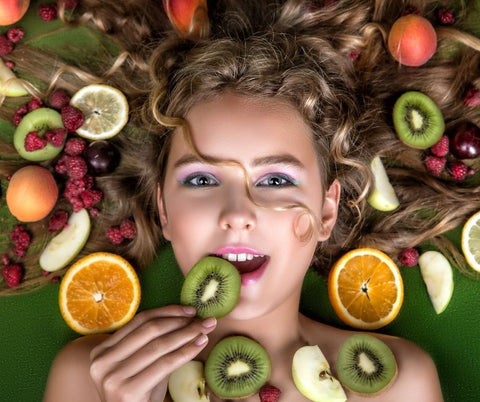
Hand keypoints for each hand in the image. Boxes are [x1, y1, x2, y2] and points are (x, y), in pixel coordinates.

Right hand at [89, 305, 215, 401]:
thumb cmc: (139, 396)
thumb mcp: (143, 366)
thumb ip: (156, 344)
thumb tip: (188, 320)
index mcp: (101, 351)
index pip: (139, 321)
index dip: (167, 312)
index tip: (190, 310)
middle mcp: (102, 362)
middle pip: (150, 330)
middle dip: (180, 322)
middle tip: (204, 319)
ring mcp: (112, 377)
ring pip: (159, 345)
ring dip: (187, 334)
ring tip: (206, 329)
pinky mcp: (127, 391)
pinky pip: (164, 364)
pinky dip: (186, 351)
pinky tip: (200, 344)